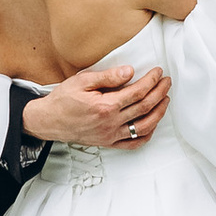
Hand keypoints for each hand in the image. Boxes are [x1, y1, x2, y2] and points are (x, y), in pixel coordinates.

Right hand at [25, 64, 169, 149]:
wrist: (48, 121)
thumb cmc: (63, 99)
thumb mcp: (82, 81)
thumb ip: (108, 76)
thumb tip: (130, 71)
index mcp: (105, 106)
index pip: (137, 92)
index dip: (152, 80)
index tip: (158, 72)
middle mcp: (110, 123)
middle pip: (145, 107)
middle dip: (160, 92)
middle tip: (167, 82)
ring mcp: (110, 135)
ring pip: (144, 127)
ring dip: (159, 113)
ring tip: (165, 100)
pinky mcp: (108, 143)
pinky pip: (133, 143)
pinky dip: (147, 134)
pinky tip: (152, 123)